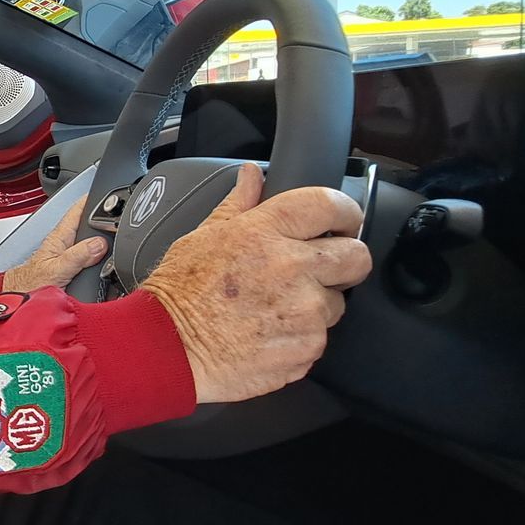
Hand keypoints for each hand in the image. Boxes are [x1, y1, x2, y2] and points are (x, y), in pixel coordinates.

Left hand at [2, 196, 108, 292]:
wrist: (19, 305)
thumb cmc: (30, 288)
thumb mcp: (57, 271)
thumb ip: (78, 256)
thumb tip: (98, 243)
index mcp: (58, 239)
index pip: (75, 212)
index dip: (88, 199)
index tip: (102, 191)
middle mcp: (60, 246)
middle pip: (82, 226)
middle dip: (97, 219)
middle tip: (114, 213)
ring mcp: (63, 257)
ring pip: (83, 242)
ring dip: (96, 239)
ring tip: (110, 235)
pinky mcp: (65, 269)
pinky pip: (83, 257)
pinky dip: (93, 255)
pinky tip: (99, 258)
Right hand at [138, 163, 370, 403]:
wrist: (167, 348)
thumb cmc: (179, 294)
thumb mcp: (204, 236)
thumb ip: (239, 204)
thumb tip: (252, 175)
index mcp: (267, 231)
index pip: (331, 206)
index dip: (346, 213)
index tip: (344, 224)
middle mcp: (293, 267)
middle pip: (357, 257)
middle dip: (345, 262)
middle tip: (320, 271)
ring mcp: (304, 311)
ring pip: (336, 304)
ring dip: (315, 307)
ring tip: (275, 311)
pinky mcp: (306, 348)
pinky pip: (319, 339)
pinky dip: (300, 339)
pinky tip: (269, 335)